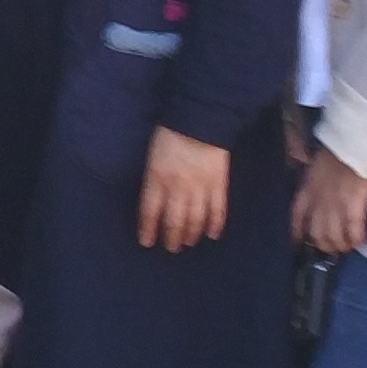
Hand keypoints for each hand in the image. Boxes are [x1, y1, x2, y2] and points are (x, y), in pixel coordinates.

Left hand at [137, 126, 230, 252]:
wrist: (201, 118)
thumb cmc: (171, 132)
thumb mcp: (152, 154)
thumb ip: (153, 177)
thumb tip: (153, 199)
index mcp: (157, 178)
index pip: (150, 211)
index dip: (148, 229)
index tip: (147, 242)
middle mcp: (178, 187)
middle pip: (174, 220)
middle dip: (171, 237)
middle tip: (171, 248)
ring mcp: (200, 187)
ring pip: (195, 219)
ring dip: (191, 234)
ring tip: (188, 242)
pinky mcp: (219, 184)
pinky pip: (218, 210)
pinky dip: (216, 224)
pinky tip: (213, 235)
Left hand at [293, 146, 366, 254]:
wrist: (355, 145)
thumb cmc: (338, 151)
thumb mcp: (316, 166)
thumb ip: (313, 182)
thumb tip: (317, 192)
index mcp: (306, 190)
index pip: (296, 218)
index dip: (296, 234)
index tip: (299, 243)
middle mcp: (317, 202)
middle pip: (316, 234)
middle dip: (324, 244)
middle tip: (332, 245)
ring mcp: (334, 207)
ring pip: (332, 238)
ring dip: (340, 245)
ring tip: (347, 245)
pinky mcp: (352, 208)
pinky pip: (352, 232)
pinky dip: (355, 239)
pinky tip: (358, 240)